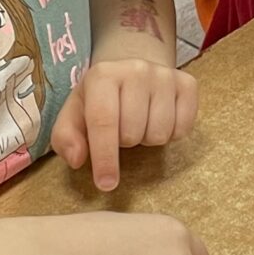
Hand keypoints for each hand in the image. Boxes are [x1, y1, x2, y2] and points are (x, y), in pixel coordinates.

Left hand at [52, 59, 198, 190]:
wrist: (132, 70)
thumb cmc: (101, 100)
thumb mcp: (74, 114)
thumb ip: (66, 137)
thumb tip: (77, 159)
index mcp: (102, 75)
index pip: (104, 121)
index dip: (105, 157)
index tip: (106, 184)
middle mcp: (136, 70)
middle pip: (133, 133)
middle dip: (125, 143)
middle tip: (121, 130)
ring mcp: (165, 75)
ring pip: (160, 134)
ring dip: (147, 139)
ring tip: (140, 123)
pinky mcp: (188, 83)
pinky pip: (183, 128)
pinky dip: (171, 135)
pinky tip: (159, 120)